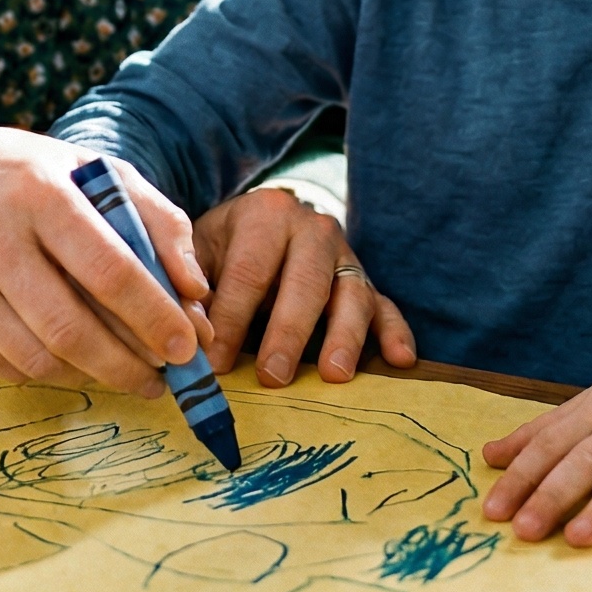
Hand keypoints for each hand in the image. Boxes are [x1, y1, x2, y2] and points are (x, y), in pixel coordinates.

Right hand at [0, 112, 211, 397]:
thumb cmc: (23, 173)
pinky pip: (2, 366)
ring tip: (123, 372)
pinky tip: (68, 360)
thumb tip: (196, 291)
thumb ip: (155, 219)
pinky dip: (45, 372)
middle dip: (127, 365)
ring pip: (37, 357)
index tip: (187, 347)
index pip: (109, 269)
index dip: (154, 316)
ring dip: (91, 376)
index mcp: (41, 191)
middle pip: (71, 327)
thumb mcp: (91, 170)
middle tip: (162, 380)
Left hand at [189, 186, 415, 386]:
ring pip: (351, 294)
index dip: (231, 318)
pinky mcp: (366, 281)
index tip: (216, 362)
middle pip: (304, 282)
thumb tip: (190, 326)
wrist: (264, 221)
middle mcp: (312, 228)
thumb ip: (191, 282)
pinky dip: (395, 332)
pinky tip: (400, 360)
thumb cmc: (225, 246)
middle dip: (287, 333)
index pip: (249, 270)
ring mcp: (345, 255)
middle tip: (272, 377)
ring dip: (344, 336)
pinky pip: (386, 305)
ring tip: (333, 375)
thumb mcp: (200, 249)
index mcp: (266, 214)